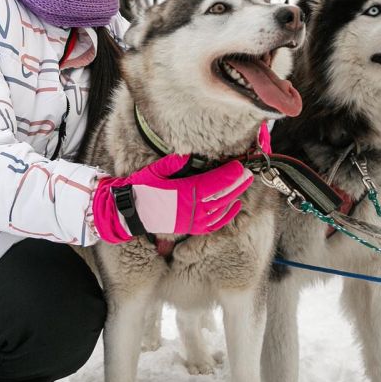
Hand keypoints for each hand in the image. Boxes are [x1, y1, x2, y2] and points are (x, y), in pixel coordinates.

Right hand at [92, 153, 252, 243]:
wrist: (130, 212)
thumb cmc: (141, 188)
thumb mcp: (155, 170)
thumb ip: (174, 161)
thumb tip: (189, 152)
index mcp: (184, 193)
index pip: (214, 183)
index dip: (230, 175)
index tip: (241, 166)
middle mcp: (191, 209)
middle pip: (222, 196)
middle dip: (238, 184)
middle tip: (249, 173)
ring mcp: (192, 221)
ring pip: (221, 210)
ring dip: (235, 197)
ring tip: (244, 184)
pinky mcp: (190, 228)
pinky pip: (214, 224)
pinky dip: (226, 216)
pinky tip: (234, 206)